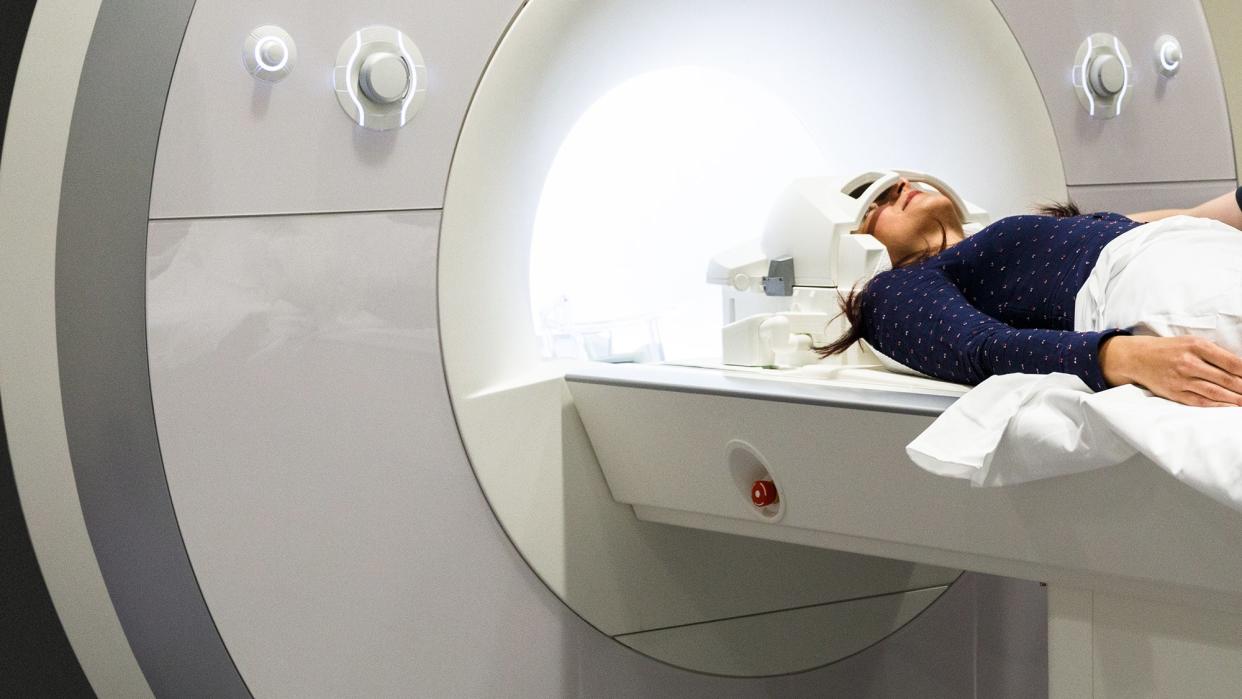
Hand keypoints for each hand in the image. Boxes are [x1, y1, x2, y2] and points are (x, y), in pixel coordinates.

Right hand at [1099, 335, 1241, 406]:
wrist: (1137, 357)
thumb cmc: (1168, 349)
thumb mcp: (1190, 342)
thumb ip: (1213, 353)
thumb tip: (1239, 368)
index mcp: (1196, 346)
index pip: (1231, 361)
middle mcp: (1188, 362)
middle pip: (1226, 379)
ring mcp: (1181, 379)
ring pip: (1216, 392)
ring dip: (1236, 399)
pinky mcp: (1174, 392)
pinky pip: (1200, 401)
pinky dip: (1217, 405)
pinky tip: (1229, 407)